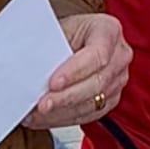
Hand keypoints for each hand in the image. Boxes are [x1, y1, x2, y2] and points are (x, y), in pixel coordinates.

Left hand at [23, 13, 130, 129]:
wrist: (75, 39)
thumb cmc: (67, 31)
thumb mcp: (59, 30)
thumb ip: (50, 47)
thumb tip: (30, 68)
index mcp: (108, 30)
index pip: (97, 54)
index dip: (75, 71)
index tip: (53, 83)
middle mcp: (119, 55)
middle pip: (97, 83)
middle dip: (66, 97)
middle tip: (43, 104)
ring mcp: (117, 79)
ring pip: (93, 103)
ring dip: (63, 111)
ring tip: (38, 113)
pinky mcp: (110, 99)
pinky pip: (88, 114)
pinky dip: (64, 118)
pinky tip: (46, 117)